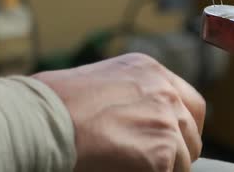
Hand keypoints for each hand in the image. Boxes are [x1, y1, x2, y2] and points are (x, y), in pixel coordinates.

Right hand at [34, 53, 205, 171]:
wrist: (41, 121)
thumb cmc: (53, 103)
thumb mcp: (100, 80)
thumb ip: (129, 94)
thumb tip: (137, 118)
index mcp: (149, 70)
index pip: (189, 102)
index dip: (184, 125)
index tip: (175, 140)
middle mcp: (164, 91)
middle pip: (192, 130)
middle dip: (179, 149)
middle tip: (156, 161)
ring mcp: (166, 120)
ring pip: (183, 159)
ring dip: (164, 167)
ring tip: (131, 166)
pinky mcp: (162, 152)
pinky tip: (124, 170)